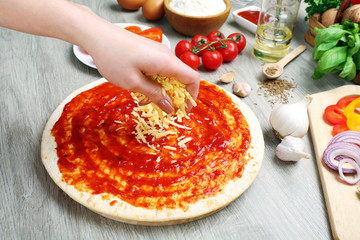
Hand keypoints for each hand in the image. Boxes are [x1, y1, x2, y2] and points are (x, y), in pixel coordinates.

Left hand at [83, 23, 199, 113]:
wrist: (96, 34)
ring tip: (146, 101)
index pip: (193, 79)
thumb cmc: (113, 57)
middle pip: (182, 77)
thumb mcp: (133, 83)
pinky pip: (159, 68)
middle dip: (175, 96)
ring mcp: (158, 51)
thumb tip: (170, 107)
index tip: (182, 111)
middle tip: (162, 109)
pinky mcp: (149, 51)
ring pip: (169, 74)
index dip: (191, 97)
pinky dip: (155, 81)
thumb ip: (154, 95)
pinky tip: (141, 88)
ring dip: (162, 90)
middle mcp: (166, 55)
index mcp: (166, 62)